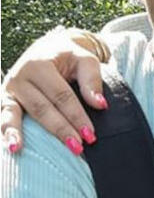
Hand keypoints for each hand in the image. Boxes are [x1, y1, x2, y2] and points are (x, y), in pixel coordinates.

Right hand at [1, 29, 109, 154]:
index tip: (91, 135)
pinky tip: (11, 147)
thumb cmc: (70, 56)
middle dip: (60, 129)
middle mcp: (20, 76)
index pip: (61, 96)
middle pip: (41, 108)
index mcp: (40, 64)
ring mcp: (8, 88)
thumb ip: (92, 80)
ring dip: (22, 134)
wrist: (49, 47)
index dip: (76, 116)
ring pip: (16, 114)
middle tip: (77, 148)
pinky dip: (5, 131)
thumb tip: (100, 105)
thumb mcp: (85, 60)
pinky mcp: (3, 98)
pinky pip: (3, 116)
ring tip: (19, 150)